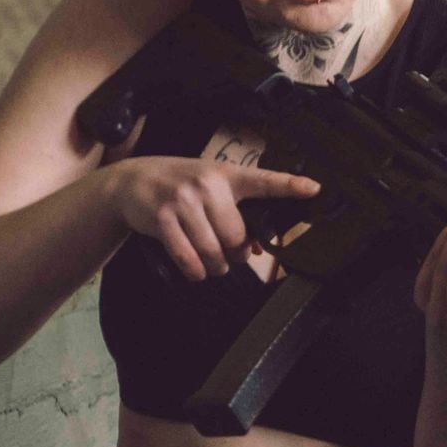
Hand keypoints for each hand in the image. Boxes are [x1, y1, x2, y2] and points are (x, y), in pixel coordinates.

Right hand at [109, 157, 318, 279]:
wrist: (132, 180)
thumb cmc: (179, 185)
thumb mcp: (209, 186)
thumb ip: (234, 210)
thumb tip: (256, 249)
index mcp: (226, 174)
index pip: (263, 180)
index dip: (289, 186)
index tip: (314, 188)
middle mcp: (207, 184)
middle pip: (236, 236)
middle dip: (235, 253)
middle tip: (228, 253)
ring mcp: (183, 201)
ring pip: (213, 251)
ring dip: (215, 266)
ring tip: (211, 263)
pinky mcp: (163, 218)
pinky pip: (188, 258)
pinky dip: (195, 271)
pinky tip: (195, 269)